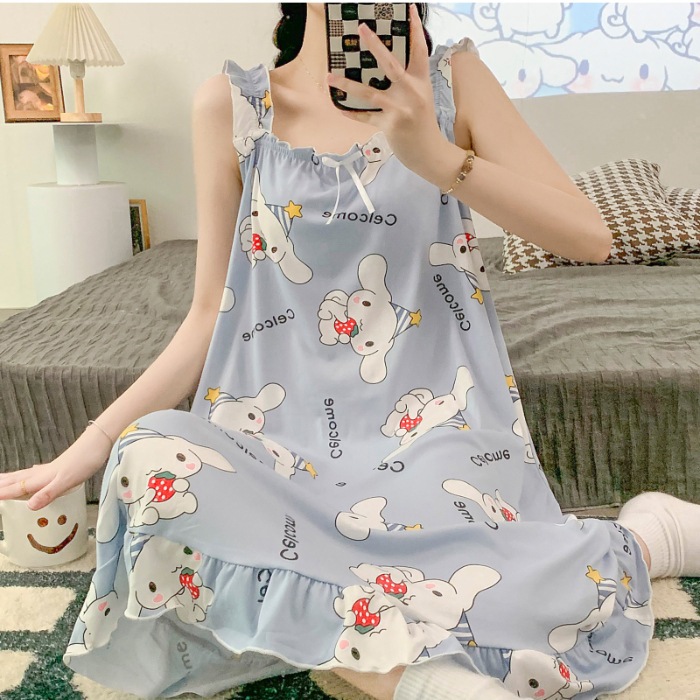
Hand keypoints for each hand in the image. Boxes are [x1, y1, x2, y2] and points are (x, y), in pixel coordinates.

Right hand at [0, 426, 112, 509]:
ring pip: (24, 475)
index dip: (2, 494)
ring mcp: (51, 469)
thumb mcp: (67, 481)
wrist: (98, 443)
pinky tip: (32, 472)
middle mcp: (43, 473)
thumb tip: (29, 506)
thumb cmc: (84, 461)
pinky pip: (36, 473)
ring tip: (0, 480)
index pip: (17, 488)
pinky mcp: (59, 467)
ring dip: (10, 479)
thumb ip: (48, 493)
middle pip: (16, 480)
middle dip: (1, 484)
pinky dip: (28, 475)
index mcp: (42, 478)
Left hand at [326, 3, 444, 172]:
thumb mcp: (420, 97)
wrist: (429, 151)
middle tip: (361, 28)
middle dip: (375, 45)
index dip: (415, 28)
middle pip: (391, 64)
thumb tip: (386, 68)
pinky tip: (339, 107)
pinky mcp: (390, 124)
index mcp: (420, 81)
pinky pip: (365, 116)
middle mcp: (411, 92)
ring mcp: (400, 108)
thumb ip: (407, 82)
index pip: (419, 50)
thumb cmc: (422, 123)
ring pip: (369, 93)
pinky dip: (352, 113)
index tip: (410, 8)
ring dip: (347, 84)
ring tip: (330, 76)